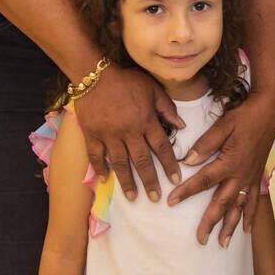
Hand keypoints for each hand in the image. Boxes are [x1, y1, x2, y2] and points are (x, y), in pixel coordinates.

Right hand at [75, 64, 182, 202]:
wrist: (95, 75)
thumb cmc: (126, 80)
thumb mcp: (152, 89)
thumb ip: (167, 108)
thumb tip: (182, 126)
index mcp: (146, 121)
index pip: (161, 147)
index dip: (169, 164)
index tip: (176, 179)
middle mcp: (129, 132)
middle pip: (142, 161)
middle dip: (150, 181)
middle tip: (156, 198)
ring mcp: (109, 135)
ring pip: (120, 163)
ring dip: (127, 181)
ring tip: (133, 197)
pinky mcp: (92, 135)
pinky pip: (96, 156)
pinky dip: (100, 168)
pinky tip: (105, 180)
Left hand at [168, 95, 274, 245]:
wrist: (270, 111)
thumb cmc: (244, 116)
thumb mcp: (223, 126)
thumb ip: (205, 145)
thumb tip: (188, 161)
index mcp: (229, 162)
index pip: (203, 181)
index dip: (186, 191)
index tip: (171, 201)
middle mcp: (240, 175)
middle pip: (222, 203)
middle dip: (210, 222)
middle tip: (199, 239)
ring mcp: (251, 178)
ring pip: (238, 207)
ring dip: (230, 226)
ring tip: (222, 243)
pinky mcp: (258, 176)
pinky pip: (253, 201)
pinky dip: (250, 216)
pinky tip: (246, 230)